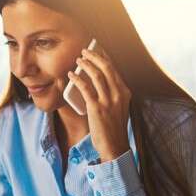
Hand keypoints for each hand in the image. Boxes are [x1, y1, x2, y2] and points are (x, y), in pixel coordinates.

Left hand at [67, 47, 131, 161]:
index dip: (104, 57)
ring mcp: (108, 101)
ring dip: (86, 64)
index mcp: (125, 93)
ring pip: (96, 75)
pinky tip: (71, 75)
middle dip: (95, 56)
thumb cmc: (114, 128)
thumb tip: (96, 81)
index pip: (114, 69)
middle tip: (85, 51)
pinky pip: (85, 88)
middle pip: (106, 68)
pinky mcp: (97, 108)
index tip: (97, 50)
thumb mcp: (119, 108)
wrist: (114, 146)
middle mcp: (118, 94)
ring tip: (78, 59)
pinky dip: (77, 79)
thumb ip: (112, 94)